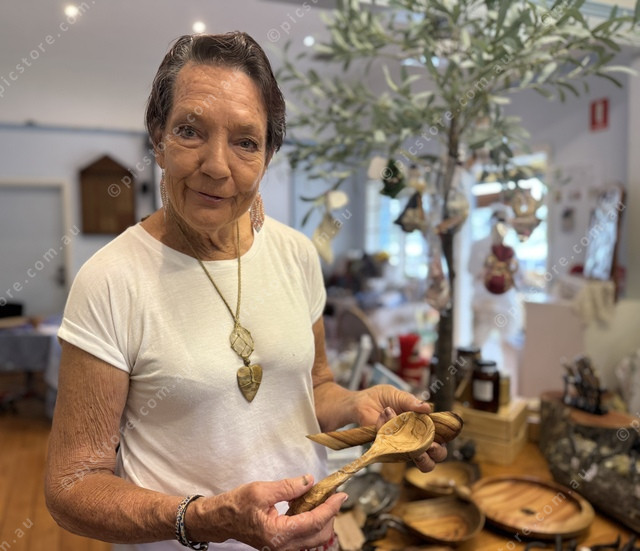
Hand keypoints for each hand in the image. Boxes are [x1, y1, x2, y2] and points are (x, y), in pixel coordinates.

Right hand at [189, 475, 344, 549]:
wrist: (220, 519)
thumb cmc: (237, 505)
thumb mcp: (262, 490)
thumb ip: (288, 487)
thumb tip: (310, 481)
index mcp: (278, 534)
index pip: (314, 522)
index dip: (331, 507)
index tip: (341, 495)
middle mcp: (282, 546)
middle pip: (319, 535)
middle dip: (330, 514)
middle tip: (332, 495)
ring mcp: (282, 548)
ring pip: (314, 539)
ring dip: (322, 519)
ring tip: (322, 499)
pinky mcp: (281, 545)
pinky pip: (305, 538)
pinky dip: (312, 523)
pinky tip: (309, 507)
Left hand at [352, 384, 447, 472]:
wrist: (359, 402)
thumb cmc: (382, 398)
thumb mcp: (398, 395)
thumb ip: (410, 401)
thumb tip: (427, 408)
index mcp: (423, 425)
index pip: (441, 438)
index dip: (445, 440)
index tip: (440, 436)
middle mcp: (415, 440)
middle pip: (435, 457)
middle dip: (436, 454)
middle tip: (430, 446)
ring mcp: (402, 447)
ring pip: (419, 463)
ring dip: (420, 456)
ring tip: (416, 449)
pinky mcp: (386, 450)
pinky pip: (392, 449)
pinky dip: (389, 432)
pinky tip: (385, 416)